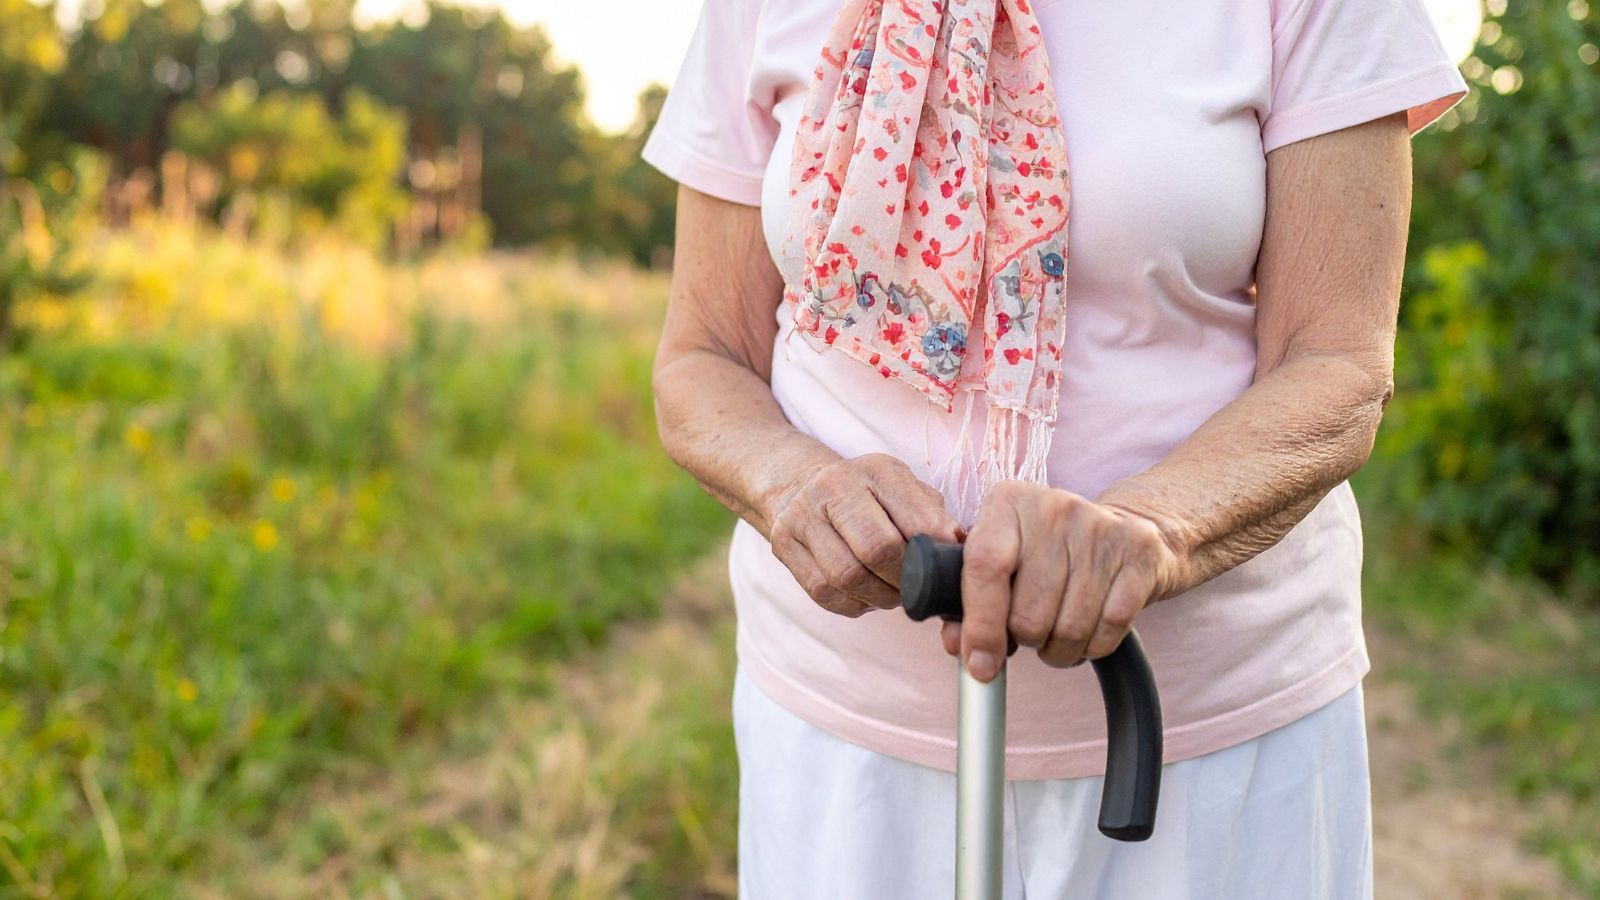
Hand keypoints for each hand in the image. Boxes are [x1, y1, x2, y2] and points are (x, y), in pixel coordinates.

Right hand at [767, 454, 962, 617]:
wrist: (798, 483)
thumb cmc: (867, 494)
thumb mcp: (902, 489)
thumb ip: (932, 517)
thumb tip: (960, 551)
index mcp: (875, 470)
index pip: (915, 518)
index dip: (936, 551)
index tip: (946, 566)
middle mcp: (834, 487)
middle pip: (877, 549)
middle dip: (905, 579)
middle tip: (918, 588)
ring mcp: (803, 517)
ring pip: (848, 577)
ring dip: (880, 596)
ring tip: (894, 594)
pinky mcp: (784, 546)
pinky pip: (824, 593)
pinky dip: (853, 603)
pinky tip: (865, 594)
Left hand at [941, 481, 1182, 680]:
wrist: (1126, 525)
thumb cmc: (1049, 550)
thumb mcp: (1005, 560)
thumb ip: (971, 603)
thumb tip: (962, 650)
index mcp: (1008, 503)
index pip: (985, 566)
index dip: (980, 624)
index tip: (980, 664)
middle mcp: (1054, 509)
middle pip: (1029, 612)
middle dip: (1026, 639)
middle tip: (1030, 633)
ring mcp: (1101, 528)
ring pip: (1070, 628)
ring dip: (1059, 650)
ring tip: (1057, 635)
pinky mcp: (1140, 553)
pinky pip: (1109, 629)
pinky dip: (1093, 647)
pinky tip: (1088, 633)